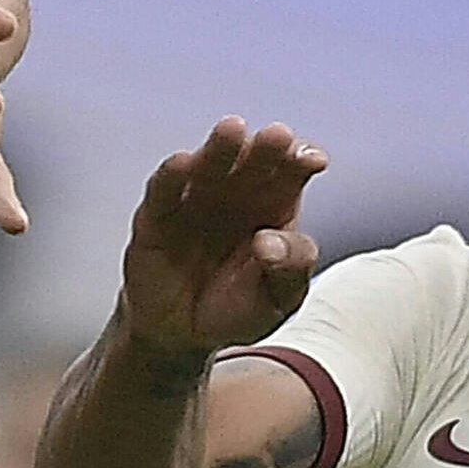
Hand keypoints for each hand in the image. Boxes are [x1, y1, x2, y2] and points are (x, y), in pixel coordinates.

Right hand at [117, 117, 326, 359]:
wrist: (183, 336)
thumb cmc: (237, 309)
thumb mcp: (279, 299)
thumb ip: (290, 270)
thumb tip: (269, 243)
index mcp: (273, 207)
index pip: (290, 174)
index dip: (301, 160)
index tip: (312, 160)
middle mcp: (235, 195)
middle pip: (253, 162)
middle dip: (266, 147)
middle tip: (277, 136)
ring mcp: (195, 201)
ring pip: (209, 166)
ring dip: (220, 148)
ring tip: (232, 131)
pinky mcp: (156, 217)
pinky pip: (163, 191)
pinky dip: (172, 175)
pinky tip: (183, 163)